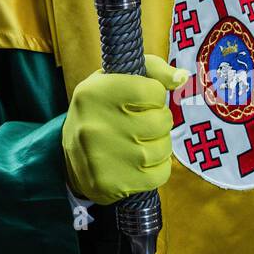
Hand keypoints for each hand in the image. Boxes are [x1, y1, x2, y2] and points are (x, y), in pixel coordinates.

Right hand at [61, 54, 186, 204]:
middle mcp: (96, 125)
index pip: (153, 90)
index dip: (155, 94)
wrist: (70, 159)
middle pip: (161, 120)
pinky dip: (158, 167)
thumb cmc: (103, 110)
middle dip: (159, 119)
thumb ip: (152, 70)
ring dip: (159, 144)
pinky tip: (140, 162)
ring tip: (141, 141)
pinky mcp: (113, 183)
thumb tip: (183, 77)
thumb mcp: (115, 80)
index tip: (142, 99)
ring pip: (164, 148)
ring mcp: (104, 157)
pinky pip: (161, 173)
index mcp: (94, 93)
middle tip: (143, 122)